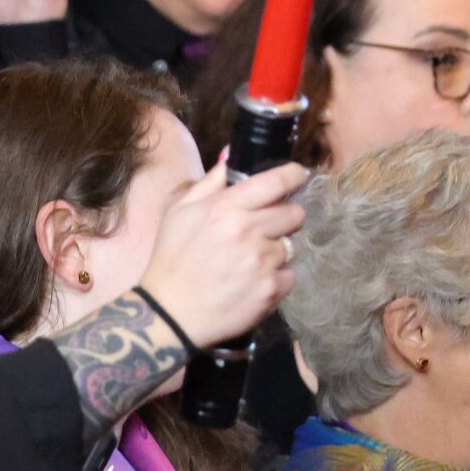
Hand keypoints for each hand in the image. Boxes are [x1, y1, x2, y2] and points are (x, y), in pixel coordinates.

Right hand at [130, 160, 306, 346]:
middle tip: (266, 228)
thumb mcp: (180, 213)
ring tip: (252, 260)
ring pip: (291, 246)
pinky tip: (254, 281)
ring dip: (277, 250)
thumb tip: (230, 157)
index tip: (298, 176)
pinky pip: (289, 275)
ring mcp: (262, 262)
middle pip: (294, 213)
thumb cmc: (172, 259)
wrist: (171, 313)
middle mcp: (248, 232)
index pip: (276, 182)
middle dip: (284, 217)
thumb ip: (210, 183)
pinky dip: (276, 277)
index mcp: (226, 208)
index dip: (294, 175)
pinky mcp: (270, 290)